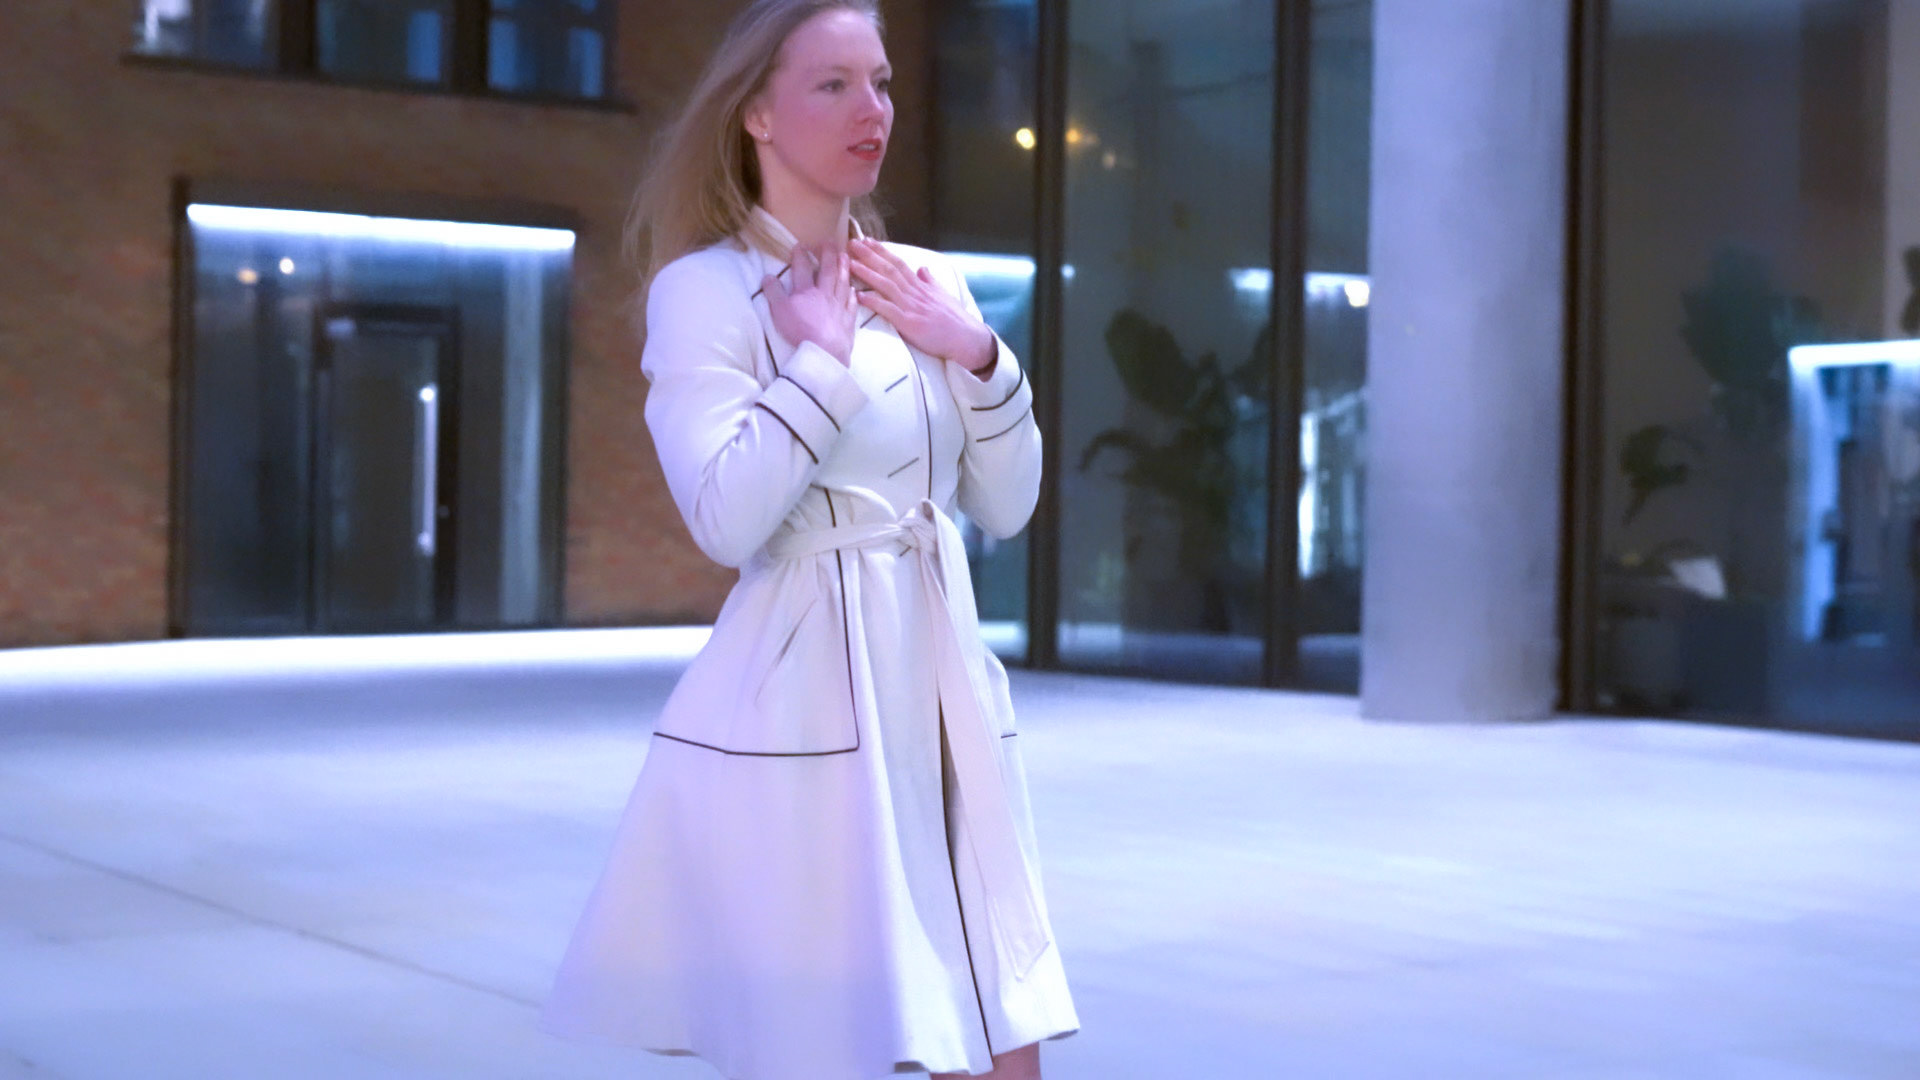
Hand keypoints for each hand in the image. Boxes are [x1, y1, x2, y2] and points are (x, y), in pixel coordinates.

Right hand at [763, 243, 856, 366]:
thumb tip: (767, 276)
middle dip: (828, 254)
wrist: (824, 349)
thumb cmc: (800, 330)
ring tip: (844, 257)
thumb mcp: (779, 310)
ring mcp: (838, 306)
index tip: (801, 244)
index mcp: (806, 291)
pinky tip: (853, 290)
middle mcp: (824, 294)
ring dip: (843, 268)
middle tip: (830, 241)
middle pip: (827, 270)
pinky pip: (851, 303)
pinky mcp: (848, 320)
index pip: (802, 269)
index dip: (800, 256)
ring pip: (842, 282)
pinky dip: (852, 294)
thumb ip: (773, 292)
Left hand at [849, 239, 996, 375]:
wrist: (967, 339)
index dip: (882, 251)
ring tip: (850, 264)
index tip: (868, 240)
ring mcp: (912, 307)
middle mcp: (915, 293)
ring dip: (867, 273)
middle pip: (889, 270)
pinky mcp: (910, 323)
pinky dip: (873, 302)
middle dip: (870, 256)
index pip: (899, 264)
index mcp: (921, 286)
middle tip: (852, 243)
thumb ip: (930, 281)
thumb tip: (922, 268)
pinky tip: (858, 295)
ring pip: (886, 286)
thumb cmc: (955, 320)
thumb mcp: (943, 295)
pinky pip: (888, 310)